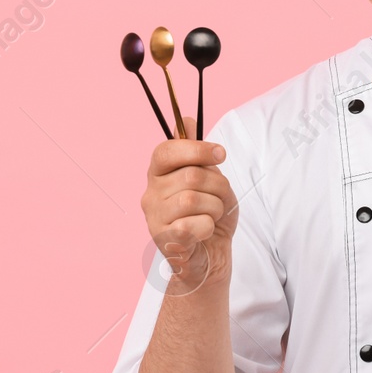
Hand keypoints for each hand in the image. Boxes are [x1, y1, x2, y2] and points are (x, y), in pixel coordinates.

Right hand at [141, 116, 236, 292]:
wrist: (211, 255)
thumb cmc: (209, 214)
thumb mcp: (209, 178)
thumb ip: (197, 151)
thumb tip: (186, 118)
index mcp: (159, 173)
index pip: (166, 150)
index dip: (196, 149)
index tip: (220, 154)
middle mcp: (150, 193)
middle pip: (191, 175)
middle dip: (218, 185)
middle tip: (221, 198)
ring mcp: (154, 217)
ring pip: (193, 199)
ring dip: (215, 207)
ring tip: (214, 215)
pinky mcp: (163, 239)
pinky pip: (193, 224)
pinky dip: (209, 227)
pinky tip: (205, 231)